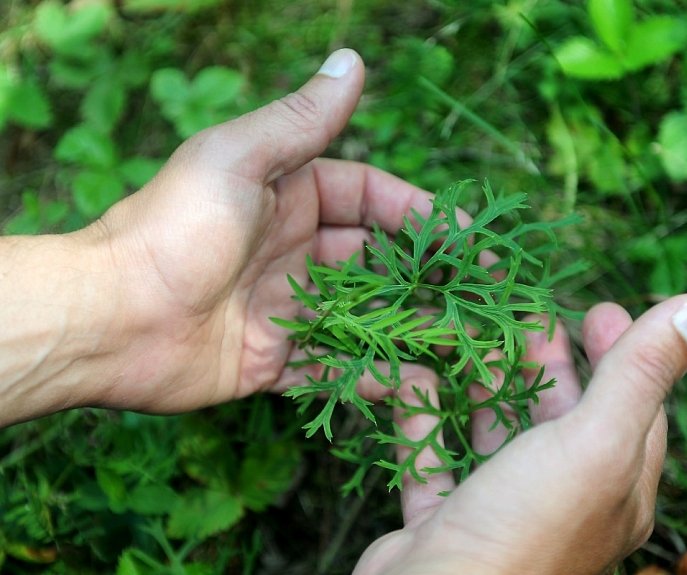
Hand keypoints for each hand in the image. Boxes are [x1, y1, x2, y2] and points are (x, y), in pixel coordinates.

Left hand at [0, 49, 451, 424]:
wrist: (112, 318)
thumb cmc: (175, 227)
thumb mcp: (239, 158)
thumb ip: (300, 119)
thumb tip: (353, 61)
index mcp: (288, 196)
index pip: (370, 198)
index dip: (419, 214)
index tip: (466, 238)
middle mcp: (292, 249)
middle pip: (376, 259)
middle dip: (426, 275)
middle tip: (479, 297)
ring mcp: (286, 306)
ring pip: (363, 316)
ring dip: (410, 329)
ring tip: (462, 346)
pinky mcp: (274, 359)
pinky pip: (334, 368)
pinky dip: (372, 377)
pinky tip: (416, 387)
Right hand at [353, 295, 686, 574]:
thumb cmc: (528, 524)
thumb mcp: (596, 441)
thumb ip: (640, 374)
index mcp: (612, 487)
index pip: (632, 408)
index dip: (623, 354)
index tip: (600, 307)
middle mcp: (559, 499)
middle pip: (559, 414)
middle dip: (545, 357)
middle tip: (527, 309)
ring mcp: (497, 509)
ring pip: (493, 430)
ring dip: (481, 380)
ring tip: (466, 330)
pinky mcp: (441, 517)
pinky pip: (430, 452)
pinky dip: (419, 412)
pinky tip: (408, 374)